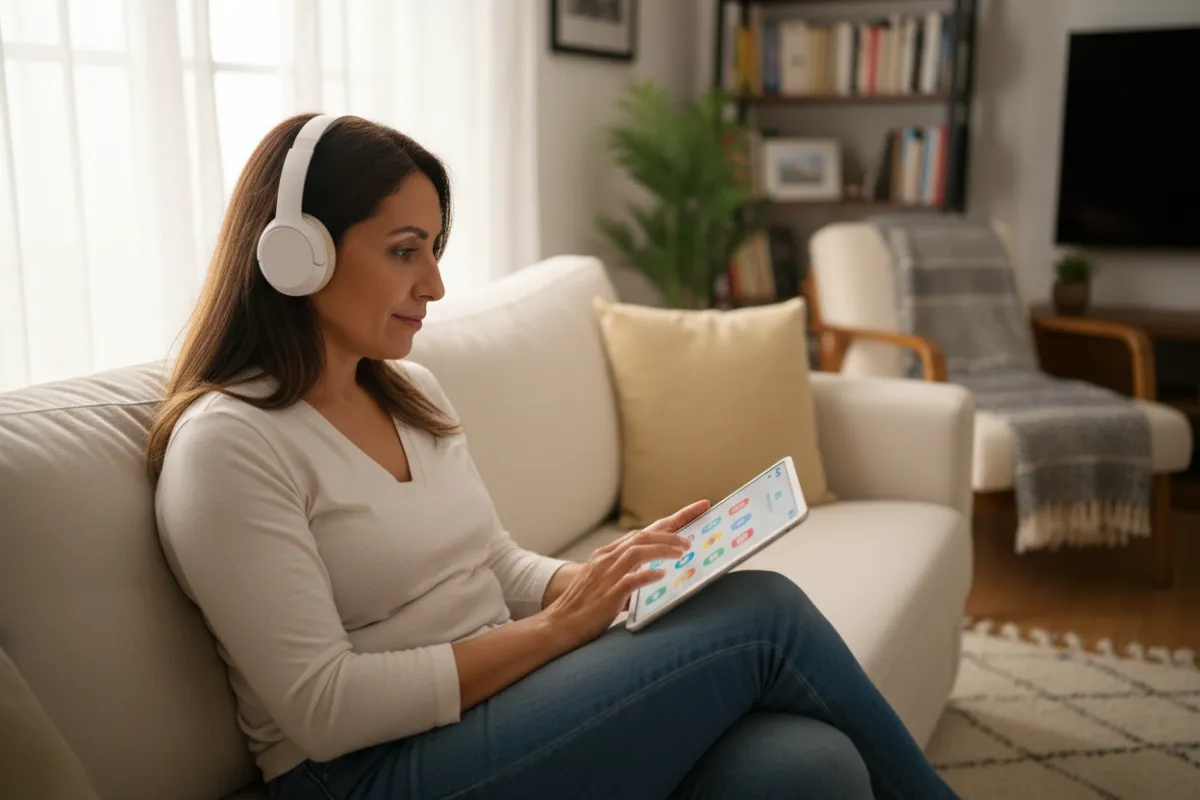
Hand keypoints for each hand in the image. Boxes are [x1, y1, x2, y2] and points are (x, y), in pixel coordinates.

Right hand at [542, 500, 709, 649]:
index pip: (642, 532)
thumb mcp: (605, 582)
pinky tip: (662, 575)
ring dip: (663, 549)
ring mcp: (606, 575)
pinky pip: (631, 580)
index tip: (694, 511)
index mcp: (606, 554)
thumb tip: (656, 574)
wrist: (557, 625)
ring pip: (638, 551)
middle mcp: (606, 559)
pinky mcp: (608, 595)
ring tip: (683, 552)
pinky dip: (648, 575)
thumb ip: (627, 574)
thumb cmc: (584, 607)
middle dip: (671, 531)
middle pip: (642, 535)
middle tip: (693, 535)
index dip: (670, 521)